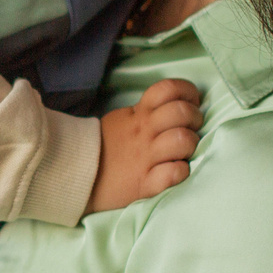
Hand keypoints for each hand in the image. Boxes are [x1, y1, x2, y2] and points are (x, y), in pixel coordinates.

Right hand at [86, 77, 201, 214]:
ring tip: (183, 152)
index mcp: (138, 114)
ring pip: (182, 140)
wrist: (76, 177)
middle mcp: (144, 132)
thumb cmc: (104, 148)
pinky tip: (175, 172)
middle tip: (192, 129)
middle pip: (181, 112)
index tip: (191, 102)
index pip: (168, 88)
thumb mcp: (122, 120)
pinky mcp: (145, 184)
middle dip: (196, 119)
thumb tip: (174, 107)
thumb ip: (145, 112)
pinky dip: (180, 172)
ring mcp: (145, 158)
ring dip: (190, 146)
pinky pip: (174, 173)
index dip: (187, 92)